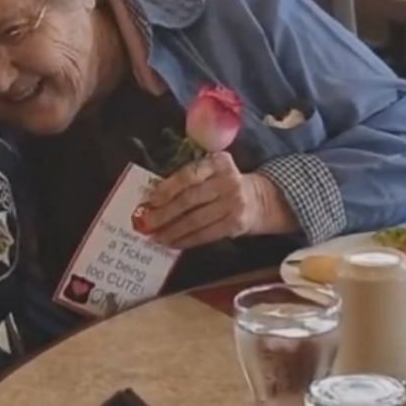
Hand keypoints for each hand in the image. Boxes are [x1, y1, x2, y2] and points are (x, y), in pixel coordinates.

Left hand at [139, 153, 296, 248]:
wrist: (260, 199)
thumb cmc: (224, 185)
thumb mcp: (212, 172)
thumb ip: (188, 180)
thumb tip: (152, 199)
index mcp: (218, 162)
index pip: (188, 175)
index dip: (166, 189)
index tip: (149, 201)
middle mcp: (227, 180)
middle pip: (190, 199)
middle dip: (164, 213)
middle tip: (145, 224)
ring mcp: (234, 202)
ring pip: (196, 219)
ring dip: (172, 230)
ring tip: (156, 237)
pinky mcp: (236, 223)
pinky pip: (206, 234)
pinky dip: (187, 240)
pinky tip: (173, 243)